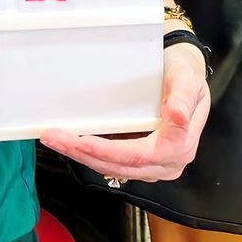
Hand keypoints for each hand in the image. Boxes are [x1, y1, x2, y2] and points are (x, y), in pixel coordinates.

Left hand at [38, 39, 209, 185]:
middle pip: (119, 165)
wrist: (184, 73)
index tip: (81, 142)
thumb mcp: (188, 79)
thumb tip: (177, 116)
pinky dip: (90, 155)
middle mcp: (167, 163)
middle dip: (83, 154)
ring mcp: (154, 165)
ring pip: (112, 167)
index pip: (137, 155)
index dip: (106, 151)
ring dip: (81, 156)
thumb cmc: (184, 74)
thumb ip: (184, 98)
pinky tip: (70, 144)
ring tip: (54, 140)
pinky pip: (113, 163)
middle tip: (53, 138)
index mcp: (179, 146)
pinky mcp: (141, 161)